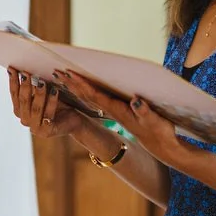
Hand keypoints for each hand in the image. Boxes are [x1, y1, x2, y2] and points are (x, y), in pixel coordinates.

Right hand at [7, 69, 85, 138]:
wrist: (75, 119)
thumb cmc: (59, 103)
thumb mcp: (44, 93)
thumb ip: (33, 85)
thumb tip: (24, 68)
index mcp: (20, 111)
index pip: (14, 94)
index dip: (13, 81)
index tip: (13, 68)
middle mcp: (25, 120)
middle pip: (23, 101)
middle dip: (24, 86)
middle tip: (27, 74)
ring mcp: (35, 128)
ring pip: (35, 108)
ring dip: (38, 94)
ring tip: (41, 82)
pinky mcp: (46, 132)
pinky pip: (48, 114)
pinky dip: (51, 102)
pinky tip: (54, 91)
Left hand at [55, 70, 181, 164]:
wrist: (160, 145)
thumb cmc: (159, 131)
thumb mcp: (154, 121)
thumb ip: (145, 111)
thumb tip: (135, 101)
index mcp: (117, 110)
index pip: (95, 95)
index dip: (82, 84)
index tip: (69, 73)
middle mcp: (110, 110)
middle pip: (85, 95)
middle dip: (71, 83)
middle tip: (55, 71)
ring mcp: (112, 111)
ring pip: (87, 97)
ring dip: (74, 86)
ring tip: (60, 76)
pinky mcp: (115, 111)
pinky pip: (94, 99)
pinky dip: (83, 91)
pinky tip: (77, 86)